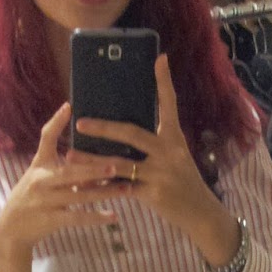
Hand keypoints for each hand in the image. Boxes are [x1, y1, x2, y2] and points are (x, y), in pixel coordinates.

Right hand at [0, 103, 127, 270]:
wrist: (12, 227)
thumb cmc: (31, 195)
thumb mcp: (39, 173)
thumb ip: (60, 163)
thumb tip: (90, 153)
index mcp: (39, 164)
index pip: (46, 138)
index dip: (56, 122)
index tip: (69, 106)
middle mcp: (41, 180)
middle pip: (71, 171)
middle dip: (94, 169)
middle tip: (115, 164)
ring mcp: (46, 200)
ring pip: (80, 195)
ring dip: (104, 193)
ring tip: (126, 189)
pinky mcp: (51, 219)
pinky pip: (78, 218)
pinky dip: (97, 218)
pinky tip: (114, 216)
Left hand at [74, 56, 237, 263]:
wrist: (200, 212)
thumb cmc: (184, 180)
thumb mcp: (176, 156)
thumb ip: (157, 142)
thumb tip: (125, 129)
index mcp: (174, 138)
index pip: (169, 104)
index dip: (164, 82)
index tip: (159, 58)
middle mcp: (169, 152)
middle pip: (132, 134)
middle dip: (104, 128)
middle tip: (80, 122)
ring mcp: (160, 173)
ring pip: (119, 164)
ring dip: (92, 160)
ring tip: (71, 155)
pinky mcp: (153, 194)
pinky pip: (120, 189)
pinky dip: (101, 188)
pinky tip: (83, 186)